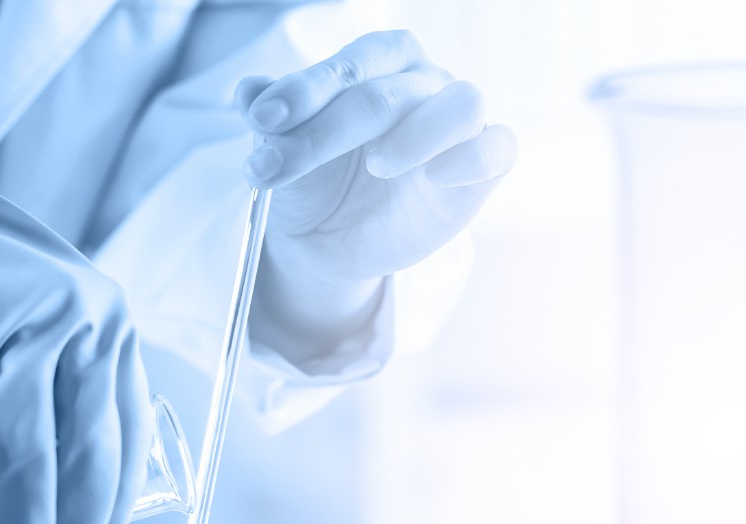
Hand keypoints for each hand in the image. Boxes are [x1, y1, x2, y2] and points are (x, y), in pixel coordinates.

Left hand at [236, 31, 515, 341]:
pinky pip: (497, 148)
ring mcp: (458, 123)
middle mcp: (424, 82)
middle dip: (324, 132)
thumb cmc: (314, 178)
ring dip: (415, 134)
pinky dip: (472, 157)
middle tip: (276, 167)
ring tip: (376, 165)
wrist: (332, 240)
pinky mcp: (483, 168)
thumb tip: (247, 92)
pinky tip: (433, 178)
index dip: (304, 90)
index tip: (260, 120)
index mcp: (379, 62)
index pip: (350, 65)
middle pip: (385, 93)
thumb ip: (269, 121)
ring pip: (460, 103)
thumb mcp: (281, 151)